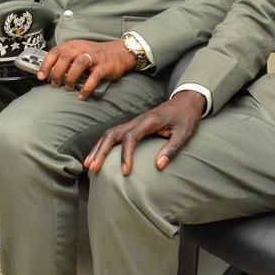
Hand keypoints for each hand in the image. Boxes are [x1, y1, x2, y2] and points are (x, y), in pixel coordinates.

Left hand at [38, 39, 135, 99]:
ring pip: (78, 65)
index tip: (41, 76)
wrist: (120, 52)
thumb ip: (67, 59)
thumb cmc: (97, 54)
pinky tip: (81, 95)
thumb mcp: (80, 51)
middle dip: (57, 73)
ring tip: (68, 88)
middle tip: (55, 84)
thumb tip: (50, 73)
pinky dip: (86, 88)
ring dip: (70, 78)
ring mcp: (95, 57)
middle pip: (65, 58)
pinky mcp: (104, 67)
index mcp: (74, 45)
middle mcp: (83, 48)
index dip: (46, 64)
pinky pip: (93, 77)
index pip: (55, 52)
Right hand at [83, 90, 205, 174]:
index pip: (131, 137)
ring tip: (88, 166)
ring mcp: (133, 122)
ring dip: (97, 149)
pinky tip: (96, 157)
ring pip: (109, 134)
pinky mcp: (132, 126)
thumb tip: (159, 166)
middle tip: (93, 169)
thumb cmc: (185, 118)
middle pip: (112, 134)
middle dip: (101, 151)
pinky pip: (113, 135)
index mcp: (149, 121)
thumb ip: (172, 148)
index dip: (126, 155)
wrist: (186, 101)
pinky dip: (102, 146)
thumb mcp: (184, 133)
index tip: (125, 172)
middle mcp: (137, 120)